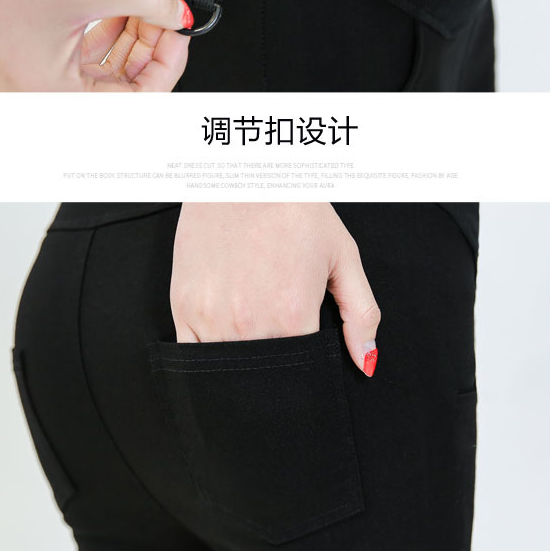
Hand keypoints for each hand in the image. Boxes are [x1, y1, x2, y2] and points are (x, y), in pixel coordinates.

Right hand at [0, 0, 191, 90]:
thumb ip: (148, 1)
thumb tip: (178, 13)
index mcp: (53, 102)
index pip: (137, 106)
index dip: (168, 65)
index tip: (179, 30)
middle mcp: (41, 101)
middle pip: (123, 94)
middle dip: (150, 50)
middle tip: (162, 13)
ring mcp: (34, 82)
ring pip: (105, 76)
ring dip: (131, 41)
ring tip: (139, 4)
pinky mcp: (30, 59)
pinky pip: (83, 61)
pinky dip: (106, 36)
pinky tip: (115, 7)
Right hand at [170, 203, 380, 375]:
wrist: (243, 171)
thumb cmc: (295, 208)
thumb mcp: (342, 255)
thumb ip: (360, 314)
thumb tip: (366, 361)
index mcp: (293, 315)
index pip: (301, 374)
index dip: (307, 374)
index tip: (305, 363)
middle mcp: (250, 323)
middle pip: (263, 378)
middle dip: (275, 377)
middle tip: (279, 349)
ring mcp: (211, 317)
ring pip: (227, 371)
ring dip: (242, 366)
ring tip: (254, 334)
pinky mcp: (183, 306)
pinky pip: (193, 354)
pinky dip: (210, 356)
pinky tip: (225, 334)